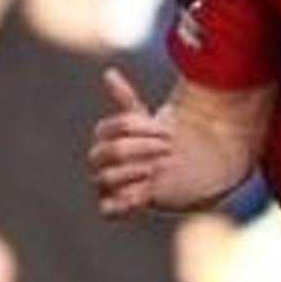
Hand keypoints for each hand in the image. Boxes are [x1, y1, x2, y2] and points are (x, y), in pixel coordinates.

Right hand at [89, 70, 175, 215]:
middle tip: (169, 148)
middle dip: (141, 148)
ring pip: (106, 178)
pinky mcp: (117, 206)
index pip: (110, 128)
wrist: (180, 173)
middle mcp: (101, 162)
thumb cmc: (160, 144)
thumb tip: (108, 72)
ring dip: (137, 171)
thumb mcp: (150, 122)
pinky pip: (108, 209)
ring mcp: (107, 185)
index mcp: (106, 138)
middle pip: (107, 152)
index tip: (170, 131)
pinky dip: (125, 202)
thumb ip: (128, 100)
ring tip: (159, 168)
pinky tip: (149, 191)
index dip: (141, 127)